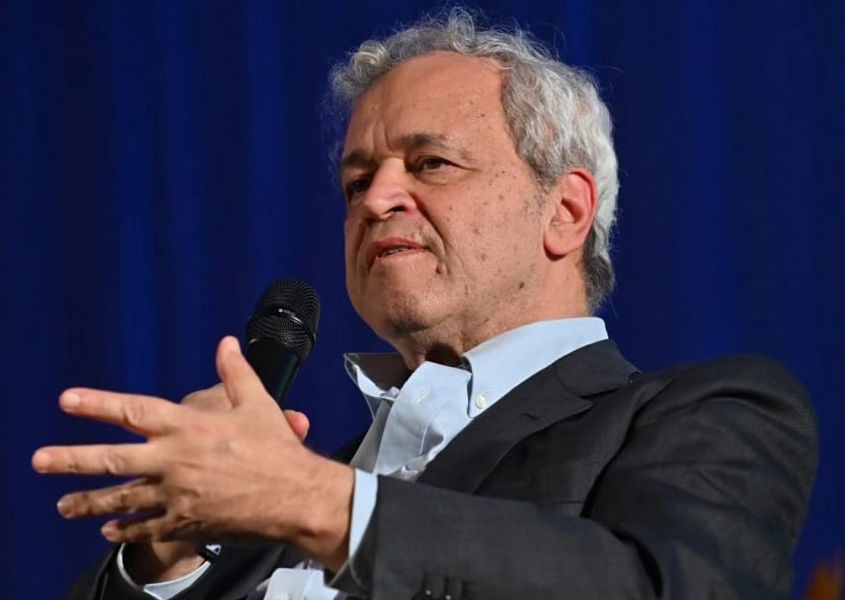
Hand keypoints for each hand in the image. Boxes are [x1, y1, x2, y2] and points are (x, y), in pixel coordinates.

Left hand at [32, 336, 353, 569]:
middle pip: (112, 460)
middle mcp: (174, 460)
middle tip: (39, 461)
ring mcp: (176, 495)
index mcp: (189, 427)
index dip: (98, 404)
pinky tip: (107, 532)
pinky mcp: (185, 522)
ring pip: (121, 499)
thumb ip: (235, 372)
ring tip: (63, 506)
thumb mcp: (258, 403)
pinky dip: (124, 531)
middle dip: (71, 460)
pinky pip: (146, 529)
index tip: (67, 401)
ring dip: (88, 503)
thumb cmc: (278, 449)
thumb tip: (226, 343)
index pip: (133, 411)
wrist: (295, 497)